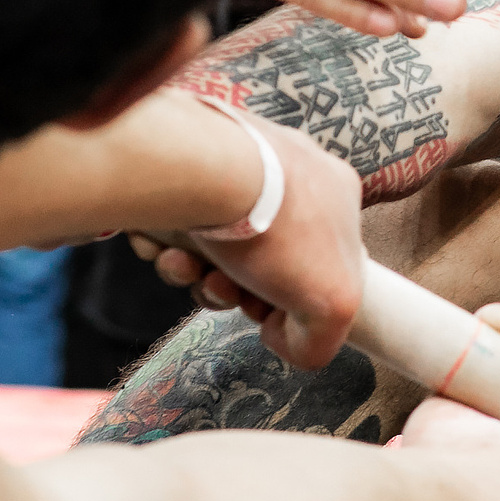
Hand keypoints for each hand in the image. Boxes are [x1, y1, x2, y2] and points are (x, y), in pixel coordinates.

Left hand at [134, 127, 365, 368]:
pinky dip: (167, 244)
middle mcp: (290, 172)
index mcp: (336, 194)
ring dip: (195, 272)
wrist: (208, 172)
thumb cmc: (279, 231)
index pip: (316, 263)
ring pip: (214, 244)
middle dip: (231, 287)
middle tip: (218, 288)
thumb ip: (319, 338)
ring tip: (184, 267)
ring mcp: (238, 162)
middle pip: (259, 257)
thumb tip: (277, 334)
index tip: (262, 311)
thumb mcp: (336, 305)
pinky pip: (177, 219)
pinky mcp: (186, 165)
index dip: (287, 300)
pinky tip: (163, 249)